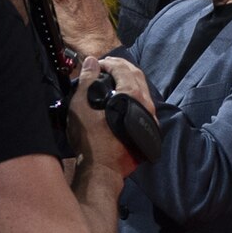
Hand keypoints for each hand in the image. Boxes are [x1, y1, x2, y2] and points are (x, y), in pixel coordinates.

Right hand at [70, 55, 139, 178]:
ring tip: (112, 80)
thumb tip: (92, 62)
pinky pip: (143, 106)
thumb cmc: (90, 140)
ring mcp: (150, 120)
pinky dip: (132, 97)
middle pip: (137, 76)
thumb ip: (87, 80)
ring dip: (127, 81)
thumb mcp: (81, 106)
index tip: (96, 64)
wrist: (102, 170)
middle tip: (105, 67)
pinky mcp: (147, 131)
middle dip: (121, 67)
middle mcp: (147, 106)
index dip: (109, 62)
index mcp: (133, 96)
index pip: (124, 68)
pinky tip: (120, 100)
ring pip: (142, 91)